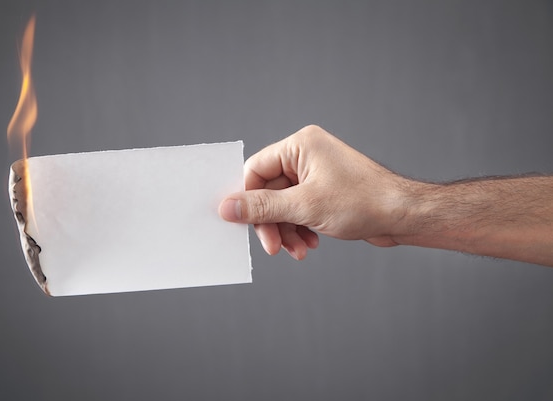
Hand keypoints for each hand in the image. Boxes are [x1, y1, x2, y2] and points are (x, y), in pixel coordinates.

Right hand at [219, 125, 408, 259]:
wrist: (403, 215)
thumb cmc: (363, 202)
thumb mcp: (304, 206)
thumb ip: (262, 208)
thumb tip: (227, 208)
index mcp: (299, 146)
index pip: (255, 170)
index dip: (247, 199)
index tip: (243, 224)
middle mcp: (306, 156)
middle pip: (268, 191)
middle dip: (272, 222)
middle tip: (273, 246)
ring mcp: (316, 174)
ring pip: (283, 205)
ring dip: (286, 230)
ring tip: (297, 250)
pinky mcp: (324, 191)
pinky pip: (299, 210)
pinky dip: (299, 228)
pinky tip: (308, 244)